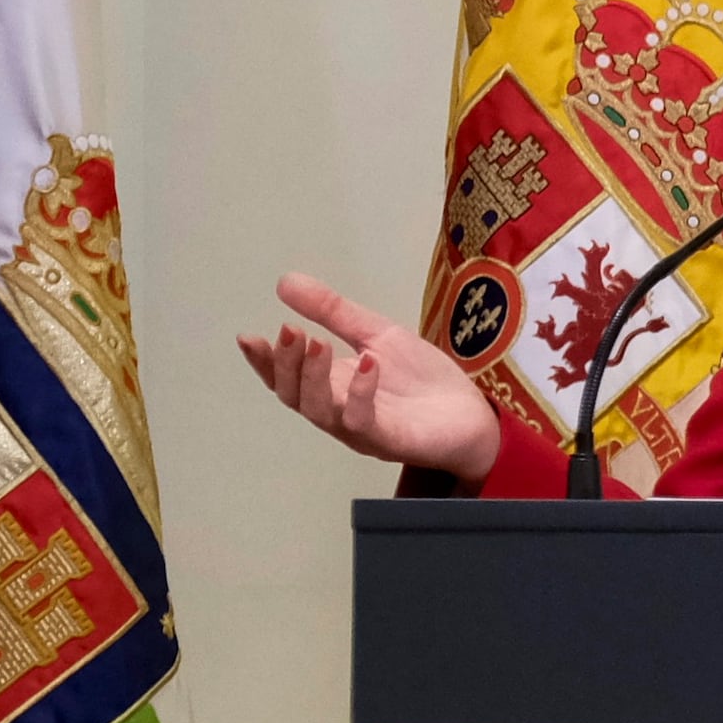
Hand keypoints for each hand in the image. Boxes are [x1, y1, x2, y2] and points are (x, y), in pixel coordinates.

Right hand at [237, 273, 503, 481]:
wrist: (474, 413)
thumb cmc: (422, 381)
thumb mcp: (376, 334)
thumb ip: (333, 312)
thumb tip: (285, 282)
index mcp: (331, 389)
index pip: (285, 380)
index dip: (264, 361)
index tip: (248, 337)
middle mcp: (338, 413)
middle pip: (295, 397)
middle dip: (287, 364)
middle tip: (290, 331)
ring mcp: (363, 430)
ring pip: (321, 412)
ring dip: (314, 377)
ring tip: (317, 343)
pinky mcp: (392, 440)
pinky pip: (364, 422)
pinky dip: (360, 392)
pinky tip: (366, 363)